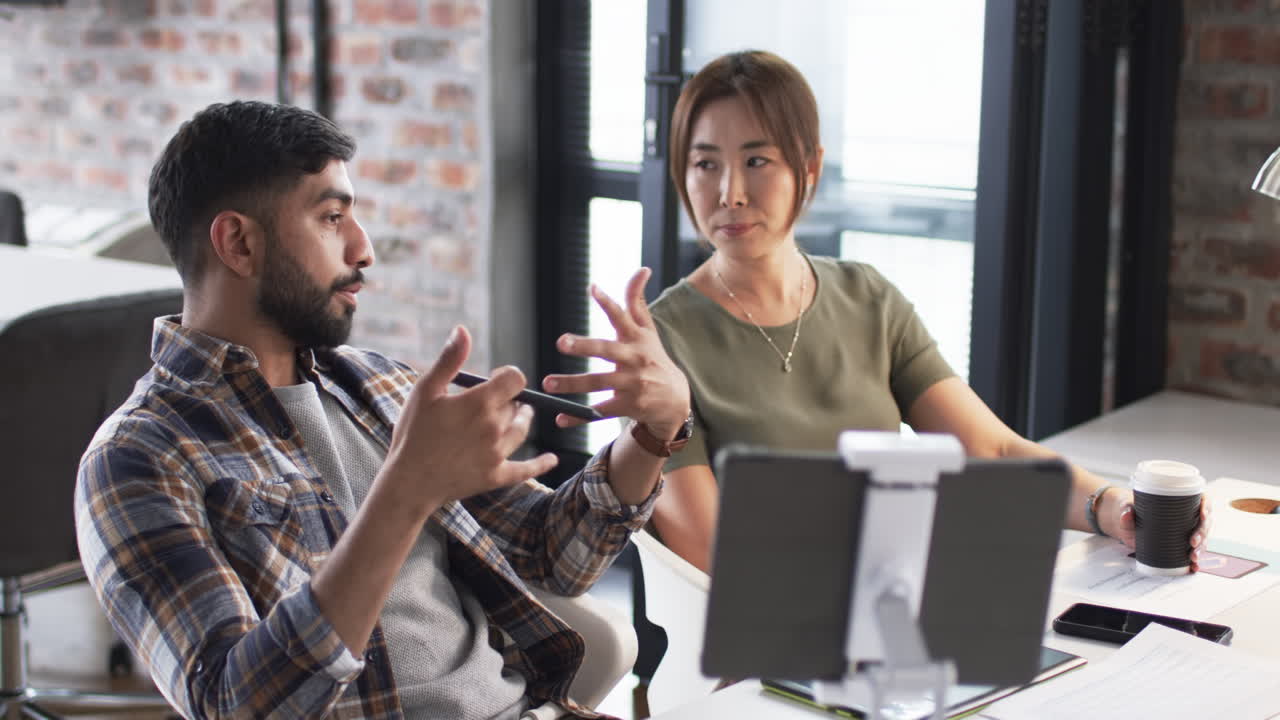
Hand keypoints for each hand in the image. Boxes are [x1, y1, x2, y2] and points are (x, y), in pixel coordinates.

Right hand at [380, 325, 557, 513]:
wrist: (408, 482)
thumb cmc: (413, 433)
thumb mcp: (425, 391)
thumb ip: (449, 360)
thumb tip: (463, 330)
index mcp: (480, 403)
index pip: (515, 379)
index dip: (507, 375)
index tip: (495, 377)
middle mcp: (494, 427)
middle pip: (517, 404)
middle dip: (508, 399)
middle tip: (494, 401)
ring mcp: (497, 454)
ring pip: (521, 430)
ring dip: (521, 420)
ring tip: (518, 415)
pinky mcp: (496, 477)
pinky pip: (526, 469)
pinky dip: (541, 464)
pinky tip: (552, 459)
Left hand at [542, 268, 690, 439]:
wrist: (675, 399)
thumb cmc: (654, 359)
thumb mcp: (648, 331)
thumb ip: (637, 301)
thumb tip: (641, 269)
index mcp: (636, 339)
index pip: (623, 316)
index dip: (608, 303)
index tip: (593, 289)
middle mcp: (634, 360)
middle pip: (607, 351)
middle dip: (584, 346)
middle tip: (561, 342)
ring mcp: (631, 385)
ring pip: (598, 383)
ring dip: (572, 384)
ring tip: (549, 383)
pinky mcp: (627, 406)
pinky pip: (599, 411)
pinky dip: (579, 416)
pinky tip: (561, 418)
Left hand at [1105, 489, 1214, 571]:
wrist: (1128, 524)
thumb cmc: (1132, 510)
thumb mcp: (1128, 508)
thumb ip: (1126, 510)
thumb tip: (1126, 514)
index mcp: (1181, 501)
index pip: (1202, 500)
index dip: (1206, 506)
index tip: (1203, 515)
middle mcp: (1189, 516)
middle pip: (1205, 522)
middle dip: (1202, 533)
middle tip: (1193, 541)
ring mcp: (1187, 531)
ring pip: (1202, 539)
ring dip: (1201, 548)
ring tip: (1193, 556)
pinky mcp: (1182, 545)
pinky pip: (1193, 552)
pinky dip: (1195, 560)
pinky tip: (1194, 566)